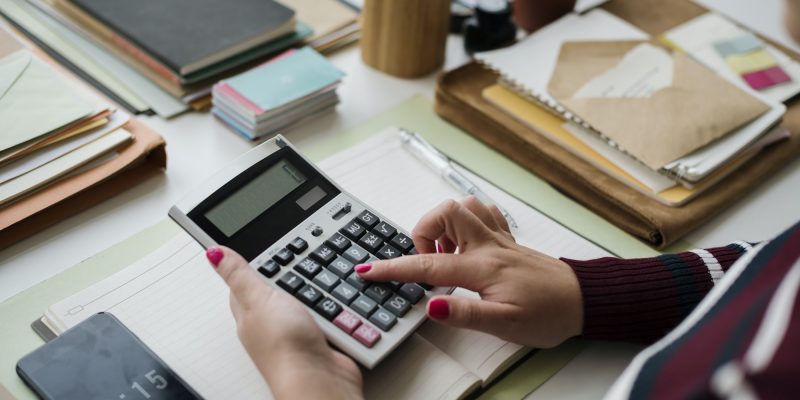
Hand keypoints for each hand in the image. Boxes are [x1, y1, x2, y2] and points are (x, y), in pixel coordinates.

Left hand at [206, 247, 361, 399]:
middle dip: (293, 276)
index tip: (265, 249)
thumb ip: (239, 275)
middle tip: (303, 261)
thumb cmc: (284, 346)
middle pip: (279, 290)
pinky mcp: (320, 342)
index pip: (244, 283)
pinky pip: (329, 318)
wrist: (318, 380)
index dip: (254, 264)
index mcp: (249, 313)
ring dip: (317, 294)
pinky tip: (337, 307)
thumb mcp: (259, 298)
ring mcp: (296, 334)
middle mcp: (271, 325)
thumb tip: (213, 253)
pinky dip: (334, 311)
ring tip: (323, 283)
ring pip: (307, 302)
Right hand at [356, 197, 583, 347]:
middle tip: (424, 260)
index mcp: (482, 267)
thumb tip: (432, 306)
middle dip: (422, 231)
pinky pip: (483, 212)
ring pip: (463, 206)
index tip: (367, 271)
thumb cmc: (549, 314)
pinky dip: (467, 219)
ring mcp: (499, 238)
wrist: (583, 301)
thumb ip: (466, 314)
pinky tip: (466, 242)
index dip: (393, 269)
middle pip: (445, 213)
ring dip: (445, 224)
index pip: (427, 266)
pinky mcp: (507, 240)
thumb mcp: (506, 325)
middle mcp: (488, 245)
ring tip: (444, 252)